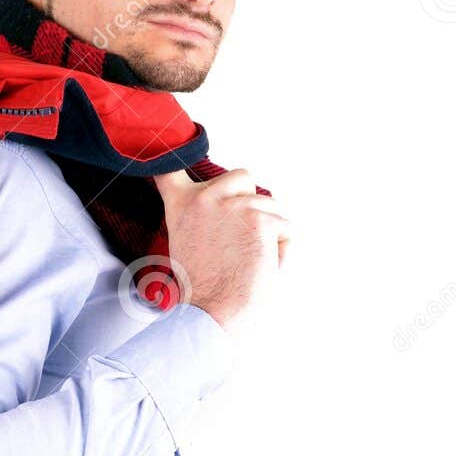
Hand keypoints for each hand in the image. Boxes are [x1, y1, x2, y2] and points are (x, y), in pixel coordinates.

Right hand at [151, 167, 290, 335]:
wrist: (213, 311)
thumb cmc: (203, 287)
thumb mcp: (184, 241)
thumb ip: (200, 216)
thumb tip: (231, 203)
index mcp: (182, 204)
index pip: (171, 169)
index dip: (173, 154)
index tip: (170, 144)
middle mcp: (206, 197)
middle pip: (243, 176)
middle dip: (251, 200)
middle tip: (241, 236)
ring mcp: (235, 205)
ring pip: (272, 207)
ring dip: (269, 233)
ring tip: (250, 261)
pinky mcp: (261, 220)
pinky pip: (286, 229)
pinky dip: (282, 251)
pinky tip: (263, 267)